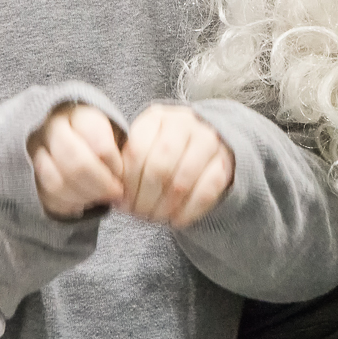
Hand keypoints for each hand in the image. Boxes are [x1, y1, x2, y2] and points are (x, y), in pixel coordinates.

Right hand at [27, 103, 123, 219]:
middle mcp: (51, 129)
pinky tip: (82, 202)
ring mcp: (33, 151)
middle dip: (100, 185)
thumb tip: (123, 176)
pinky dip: (68, 205)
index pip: (98, 143)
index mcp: (79, 115)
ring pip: (57, 183)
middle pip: (75, 164)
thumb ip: (120, 150)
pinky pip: (46, 197)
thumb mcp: (114, 134)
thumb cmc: (99, 139)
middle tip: (114, 193)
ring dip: (84, 197)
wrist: (68, 139)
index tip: (122, 174)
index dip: (113, 164)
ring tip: (99, 198)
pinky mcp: (26, 174)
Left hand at [121, 104, 234, 227]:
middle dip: (145, 199)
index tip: (122, 204)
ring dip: (165, 207)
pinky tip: (176, 220)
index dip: (126, 184)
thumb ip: (126, 163)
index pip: (136, 152)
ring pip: (182, 181)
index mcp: (156, 118)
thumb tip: (111, 193)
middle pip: (159, 168)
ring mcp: (209, 141)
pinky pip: (206, 191)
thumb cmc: (162, 150)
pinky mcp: (225, 162)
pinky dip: (188, 211)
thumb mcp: (142, 146)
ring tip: (155, 218)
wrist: (205, 144)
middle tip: (138, 215)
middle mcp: (185, 123)